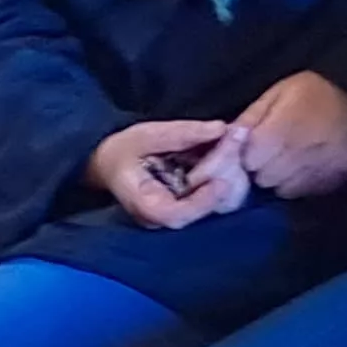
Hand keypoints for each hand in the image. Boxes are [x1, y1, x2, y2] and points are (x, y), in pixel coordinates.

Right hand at [93, 117, 248, 228]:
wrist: (109, 163)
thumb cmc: (124, 150)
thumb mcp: (146, 135)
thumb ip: (181, 133)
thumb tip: (220, 129)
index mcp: (142, 202)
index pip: (173, 215)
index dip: (200, 203)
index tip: (221, 182)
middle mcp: (157, 218)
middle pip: (195, 213)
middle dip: (220, 187)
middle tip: (236, 153)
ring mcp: (171, 216)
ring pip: (206, 210)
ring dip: (227, 183)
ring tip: (236, 151)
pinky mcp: (184, 208)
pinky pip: (208, 202)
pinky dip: (223, 183)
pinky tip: (230, 159)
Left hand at [233, 69, 346, 197]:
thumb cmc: (316, 88)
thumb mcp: (279, 92)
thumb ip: (252, 116)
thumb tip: (227, 139)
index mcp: (283, 128)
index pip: (249, 159)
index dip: (249, 152)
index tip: (256, 144)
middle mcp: (300, 153)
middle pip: (264, 178)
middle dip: (263, 167)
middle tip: (273, 152)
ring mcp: (320, 169)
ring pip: (283, 189)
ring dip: (281, 177)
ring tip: (290, 160)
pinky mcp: (336, 178)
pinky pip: (306, 191)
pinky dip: (301, 182)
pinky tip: (307, 166)